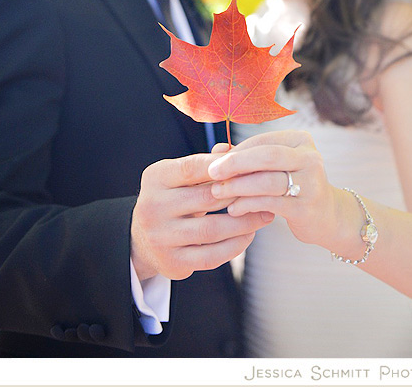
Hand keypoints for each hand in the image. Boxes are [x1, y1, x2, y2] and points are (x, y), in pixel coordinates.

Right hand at [130, 152, 273, 280]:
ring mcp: (160, 237)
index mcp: (155, 178)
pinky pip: (211, 256)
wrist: (144, 239)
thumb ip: (206, 162)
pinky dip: (235, 246)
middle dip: (241, 195)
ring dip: (244, 223)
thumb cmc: (173, 198)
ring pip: (212, 230)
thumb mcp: (181, 176)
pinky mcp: (172, 262)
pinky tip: (249, 235)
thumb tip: (231, 149)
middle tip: (266, 192)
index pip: (193, 168)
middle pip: (207, 199)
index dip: (224, 167)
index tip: (251, 167)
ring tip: (264, 215)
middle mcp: (152, 207)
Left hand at [208, 131, 338, 246]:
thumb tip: (216, 150)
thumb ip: (247, 158)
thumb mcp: (274, 168)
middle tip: (212, 172)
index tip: (214, 162)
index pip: (262, 141)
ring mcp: (312, 183)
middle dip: (235, 163)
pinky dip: (248, 205)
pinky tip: (234, 209)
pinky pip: (271, 203)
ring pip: (268, 181)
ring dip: (238, 187)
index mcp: (301, 140)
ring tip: (218, 193)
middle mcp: (310, 158)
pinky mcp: (307, 208)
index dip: (236, 151)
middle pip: (267, 156)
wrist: (327, 217)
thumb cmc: (291, 186)